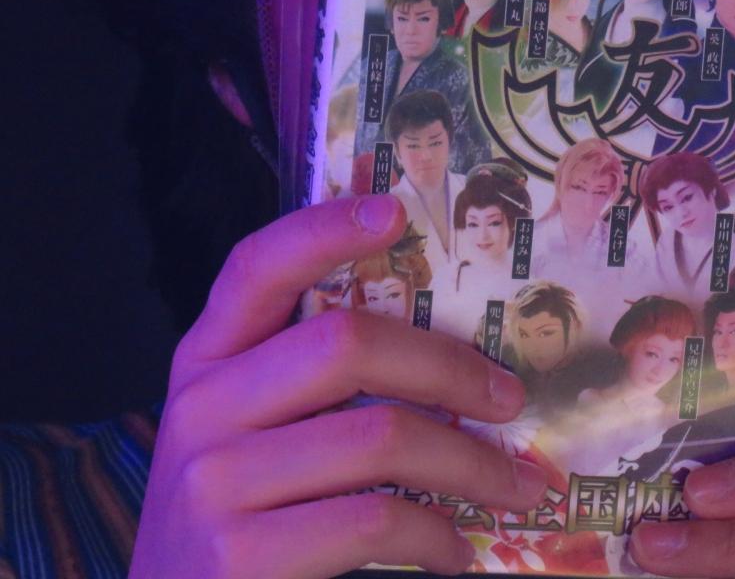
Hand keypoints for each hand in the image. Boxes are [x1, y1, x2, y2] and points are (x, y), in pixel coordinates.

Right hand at [130, 196, 548, 578]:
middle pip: (346, 344)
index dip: (323, 229)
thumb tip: (453, 358)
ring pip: (380, 436)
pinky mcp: (238, 554)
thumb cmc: (237, 521)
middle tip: (512, 399)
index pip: (255, 268)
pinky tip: (455, 549)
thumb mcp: (251, 437)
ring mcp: (212, 481)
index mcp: (206, 363)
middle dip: (452, 369)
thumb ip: (309, 387)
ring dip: (471, 465)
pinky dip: (436, 534)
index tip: (395, 209)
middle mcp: (200, 408)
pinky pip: (374, 519)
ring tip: (515, 487)